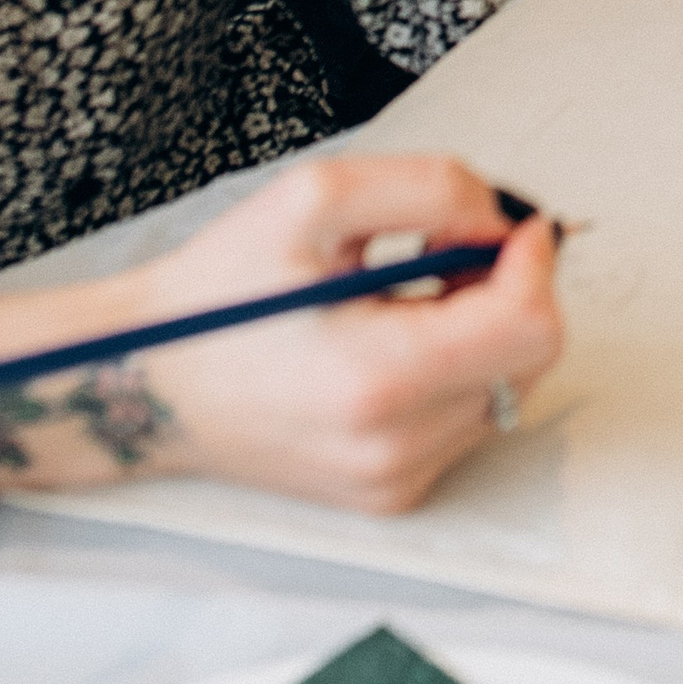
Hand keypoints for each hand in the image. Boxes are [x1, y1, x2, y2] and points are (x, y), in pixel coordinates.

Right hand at [0, 154, 562, 512]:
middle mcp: (392, 448)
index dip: (533, 261)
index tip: (509, 222)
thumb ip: (434, 189)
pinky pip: (469, 418)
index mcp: (376, 380)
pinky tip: (394, 341)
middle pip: (530, 358)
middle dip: (508, 288)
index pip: (529, 328)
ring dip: (482, 329)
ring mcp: (391, 481)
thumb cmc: (222, 290)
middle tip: (441, 250)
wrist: (147, 379)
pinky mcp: (388, 494)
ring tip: (403, 296)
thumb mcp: (319, 196)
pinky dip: (457, 369)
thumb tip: (507, 221)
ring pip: (507, 387)